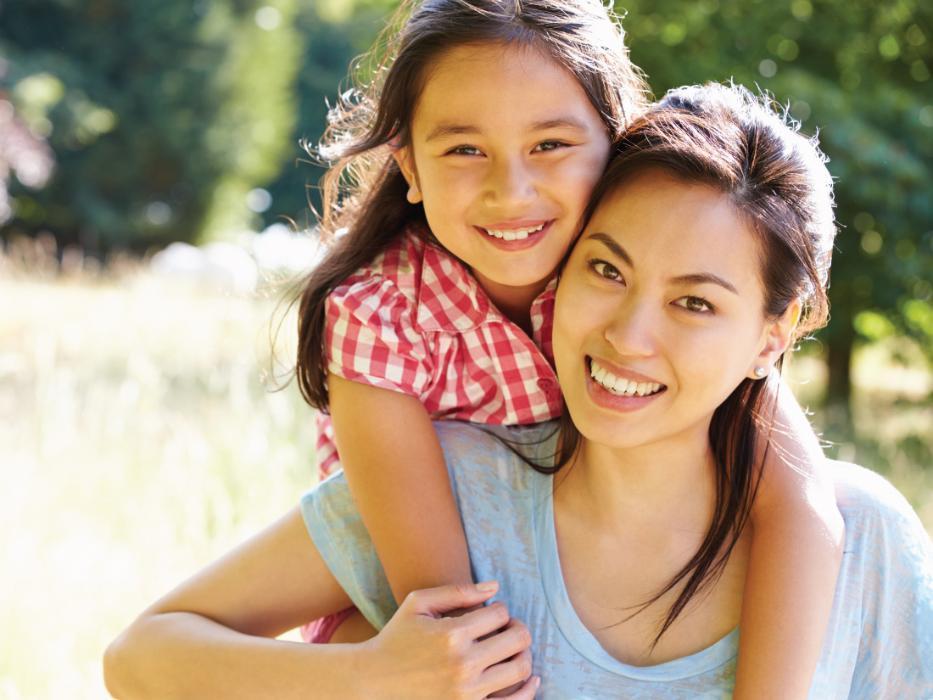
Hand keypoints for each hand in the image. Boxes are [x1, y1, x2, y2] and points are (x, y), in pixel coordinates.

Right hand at [358, 582, 537, 698]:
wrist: (375, 682)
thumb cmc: (397, 637)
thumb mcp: (419, 604)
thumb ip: (458, 592)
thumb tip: (495, 587)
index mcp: (452, 634)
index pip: (499, 613)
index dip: (499, 609)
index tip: (490, 613)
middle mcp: (463, 664)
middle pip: (518, 639)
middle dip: (517, 628)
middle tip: (508, 628)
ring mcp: (468, 693)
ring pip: (521, 669)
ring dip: (523, 654)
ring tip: (512, 650)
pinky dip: (528, 690)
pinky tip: (531, 679)